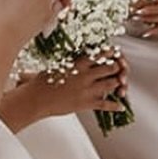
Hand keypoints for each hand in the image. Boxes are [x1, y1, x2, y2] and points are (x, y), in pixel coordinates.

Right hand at [5, 54, 128, 129]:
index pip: (101, 54)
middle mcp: (85, 75)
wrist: (36, 99)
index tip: (115, 52)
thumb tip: (82, 55)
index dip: (111, 53)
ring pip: (111, 84)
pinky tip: (121, 106)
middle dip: (117, 67)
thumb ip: (73, 61)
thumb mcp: (59, 65)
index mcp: (79, 64)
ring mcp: (87, 90)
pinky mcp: (85, 103)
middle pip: (110, 68)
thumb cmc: (43, 81)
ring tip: (121, 83)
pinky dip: (115, 106)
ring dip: (118, 83)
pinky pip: (105, 105)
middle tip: (120, 67)